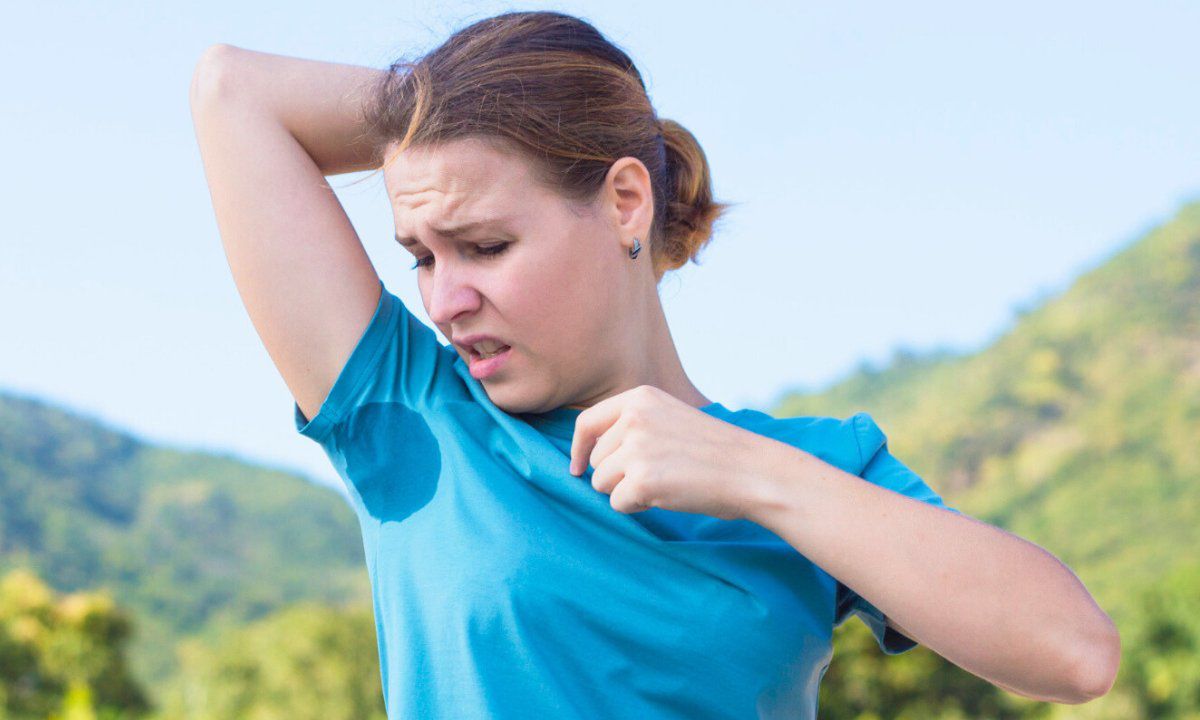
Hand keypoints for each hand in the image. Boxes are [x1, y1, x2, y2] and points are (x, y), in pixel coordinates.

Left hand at [568, 385, 776, 518]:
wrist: (752, 470)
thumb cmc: (715, 451)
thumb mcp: (670, 418)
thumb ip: (633, 425)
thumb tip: (588, 452)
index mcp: (639, 398)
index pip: (587, 423)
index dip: (578, 449)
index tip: (576, 468)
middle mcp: (633, 418)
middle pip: (594, 460)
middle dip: (616, 475)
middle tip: (657, 475)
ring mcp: (636, 448)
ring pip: (601, 483)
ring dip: (626, 492)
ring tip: (664, 483)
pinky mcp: (641, 480)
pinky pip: (618, 504)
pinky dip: (637, 507)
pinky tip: (667, 496)